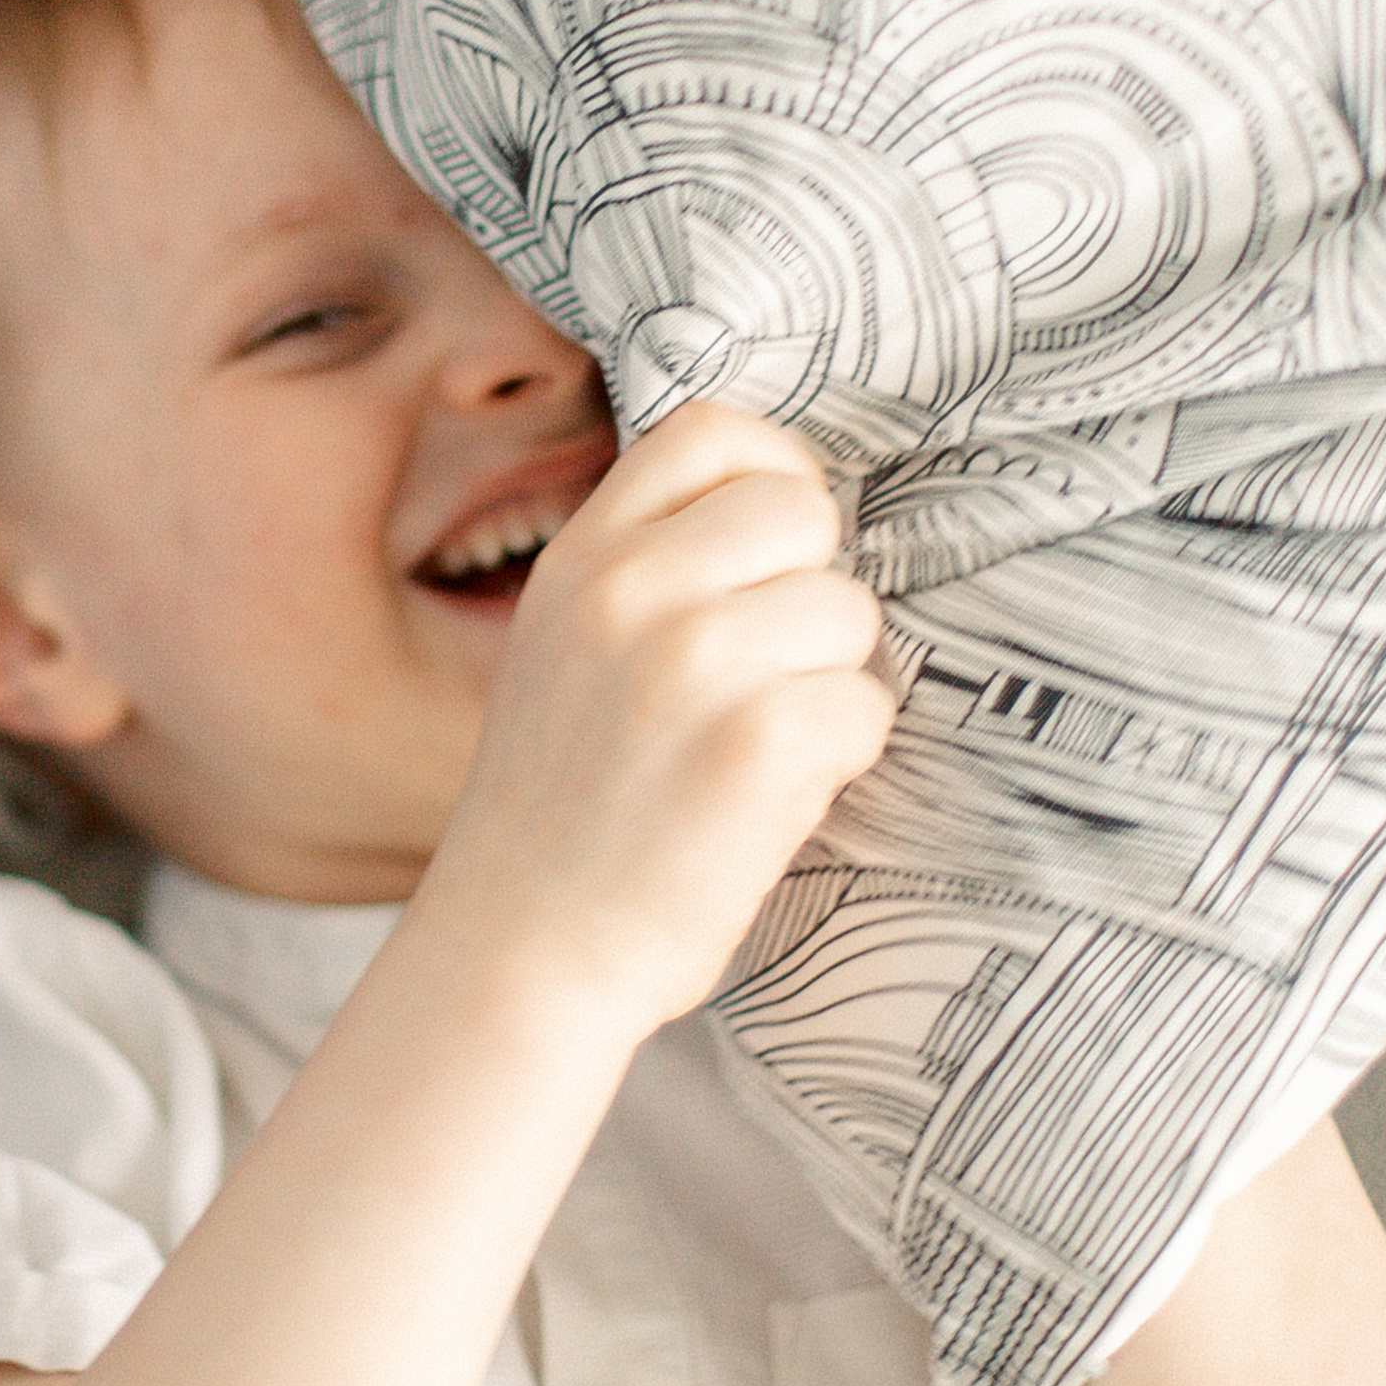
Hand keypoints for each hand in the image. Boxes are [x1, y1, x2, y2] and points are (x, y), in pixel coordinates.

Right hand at [416, 399, 891, 1044]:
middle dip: (811, 595)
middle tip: (767, 680)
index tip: (773, 555)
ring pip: (848, 613)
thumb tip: (790, 515)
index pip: (712, 433)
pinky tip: (768, 803)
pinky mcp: (757, 741)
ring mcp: (692, 659)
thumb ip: (646, 574)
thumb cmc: (563, 816)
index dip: (771, 479)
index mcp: (580, 560)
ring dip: (829, 687)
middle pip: (803, 513)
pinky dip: (840, 761)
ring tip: (754, 755)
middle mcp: (629, 590)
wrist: (521, 953)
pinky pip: (864, 707)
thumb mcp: (562, 651)